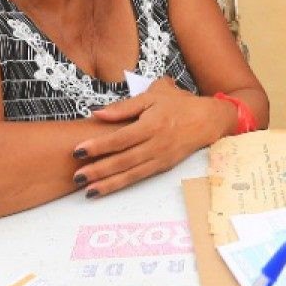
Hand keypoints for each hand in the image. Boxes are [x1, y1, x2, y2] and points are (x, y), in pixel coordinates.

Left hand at [72, 80, 231, 197]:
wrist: (208, 119)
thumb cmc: (178, 103)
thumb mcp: (152, 95)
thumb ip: (124, 106)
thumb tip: (97, 112)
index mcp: (152, 124)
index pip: (120, 138)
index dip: (99, 145)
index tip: (78, 150)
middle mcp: (156, 144)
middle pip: (123, 160)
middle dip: (99, 170)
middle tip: (77, 176)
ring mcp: (160, 158)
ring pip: (130, 174)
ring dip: (108, 183)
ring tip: (86, 190)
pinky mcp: (163, 167)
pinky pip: (139, 178)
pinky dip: (121, 185)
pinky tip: (104, 189)